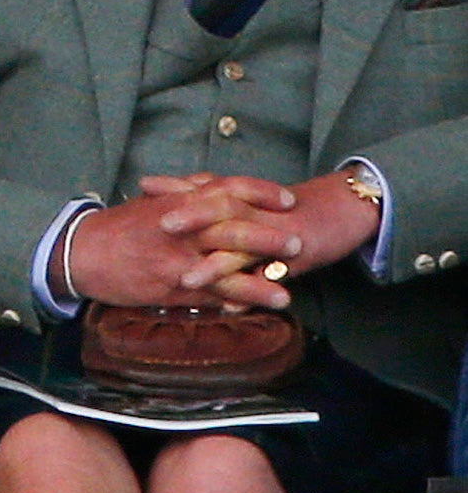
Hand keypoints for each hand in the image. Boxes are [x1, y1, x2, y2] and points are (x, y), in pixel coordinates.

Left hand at [139, 169, 382, 309]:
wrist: (349, 208)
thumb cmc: (298, 210)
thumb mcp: (259, 205)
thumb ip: (227, 207)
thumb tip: (191, 207)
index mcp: (246, 198)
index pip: (206, 188)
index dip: (175, 186)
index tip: (143, 185)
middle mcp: (258, 212)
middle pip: (220, 209)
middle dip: (189, 215)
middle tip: (157, 222)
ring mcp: (277, 232)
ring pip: (243, 244)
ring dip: (214, 263)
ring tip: (185, 278)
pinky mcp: (298, 253)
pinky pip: (273, 273)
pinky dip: (252, 290)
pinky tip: (232, 307)